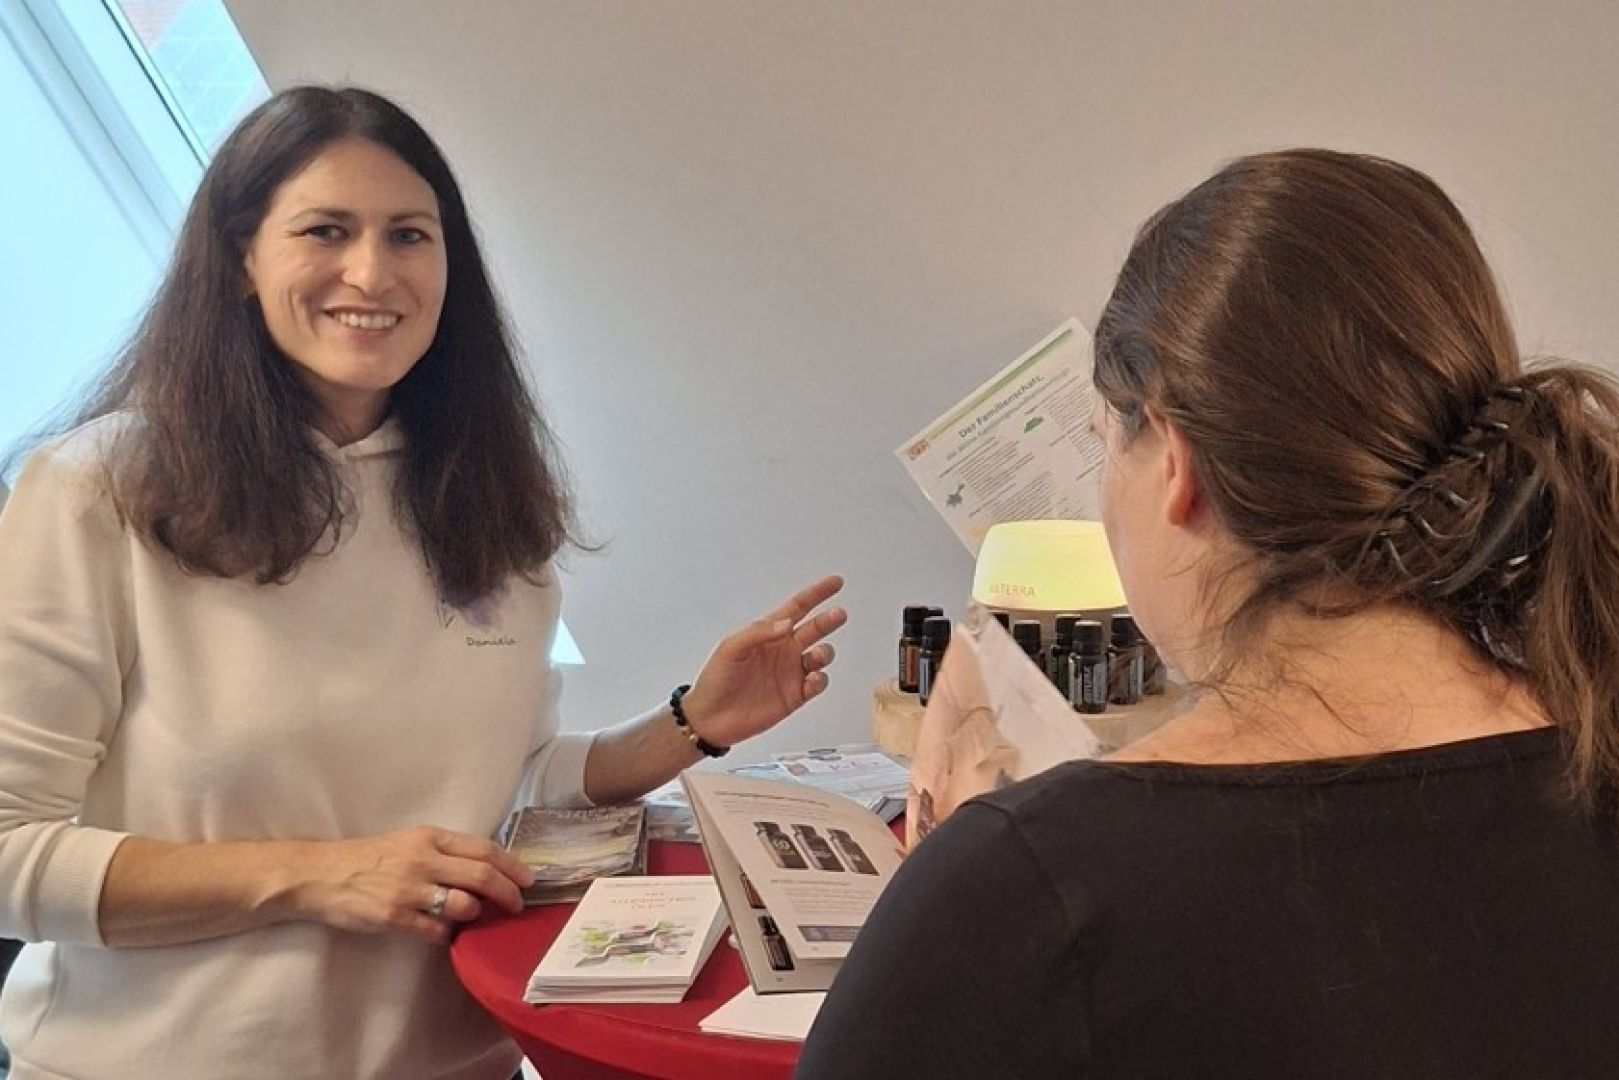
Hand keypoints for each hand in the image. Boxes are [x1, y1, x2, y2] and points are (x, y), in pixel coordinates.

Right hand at [287, 826, 534, 943]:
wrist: (321, 874)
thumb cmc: (369, 858)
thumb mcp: (409, 842)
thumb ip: (444, 852)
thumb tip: (484, 869)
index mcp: (429, 837)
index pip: (483, 849)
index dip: (512, 865)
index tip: (528, 879)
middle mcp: (423, 859)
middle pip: (481, 876)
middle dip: (507, 893)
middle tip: (517, 905)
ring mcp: (409, 889)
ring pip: (463, 904)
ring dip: (476, 915)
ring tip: (474, 917)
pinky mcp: (394, 916)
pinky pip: (436, 931)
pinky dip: (447, 935)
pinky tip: (445, 934)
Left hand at [681, 574, 847, 748]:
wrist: (711, 718)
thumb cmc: (716, 679)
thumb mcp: (730, 648)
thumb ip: (759, 633)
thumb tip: (787, 624)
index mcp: (768, 633)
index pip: (797, 608)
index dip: (816, 594)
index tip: (835, 583)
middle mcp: (783, 650)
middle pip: (814, 629)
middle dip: (829, 620)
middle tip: (838, 614)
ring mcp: (791, 673)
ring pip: (820, 656)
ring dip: (825, 652)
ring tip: (817, 655)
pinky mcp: (795, 696)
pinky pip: (817, 683)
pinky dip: (821, 679)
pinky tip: (812, 678)